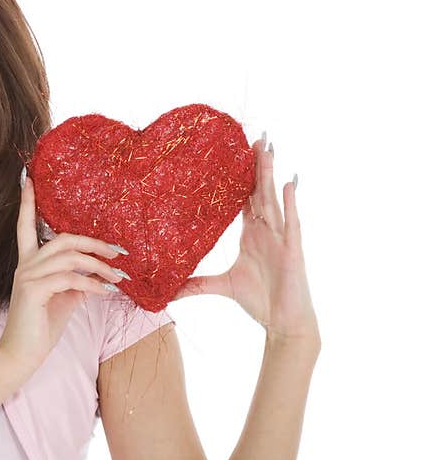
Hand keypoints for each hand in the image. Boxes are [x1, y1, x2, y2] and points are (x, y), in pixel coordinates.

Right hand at [0, 168, 127, 370]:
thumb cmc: (41, 326)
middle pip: (62, 238)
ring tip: (118, 278)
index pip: (25, 225)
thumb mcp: (63, 298)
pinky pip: (70, 279)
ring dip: (100, 267)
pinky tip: (105, 293)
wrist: (21, 355)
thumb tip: (98, 271)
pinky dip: (92, 285)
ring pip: (70, 257)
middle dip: (93, 242)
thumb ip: (77, 280)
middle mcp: (25, 265)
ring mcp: (27, 276)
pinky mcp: (33, 290)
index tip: (28, 178)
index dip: (26, 202)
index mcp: (29, 263)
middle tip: (118, 252)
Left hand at [172, 136, 320, 349]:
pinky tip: (289, 183)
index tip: (234, 153)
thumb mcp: (221, 286)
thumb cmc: (259, 301)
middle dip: (257, 165)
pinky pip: (290, 222)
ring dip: (270, 174)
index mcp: (251, 234)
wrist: (282, 323)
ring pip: (274, 199)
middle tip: (254, 137)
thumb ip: (195, 284)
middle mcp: (266, 231)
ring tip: (267, 148)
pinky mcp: (292, 250)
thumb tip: (168, 291)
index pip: (244, 199)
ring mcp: (280, 238)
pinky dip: (290, 203)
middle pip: (260, 191)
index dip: (240, 176)